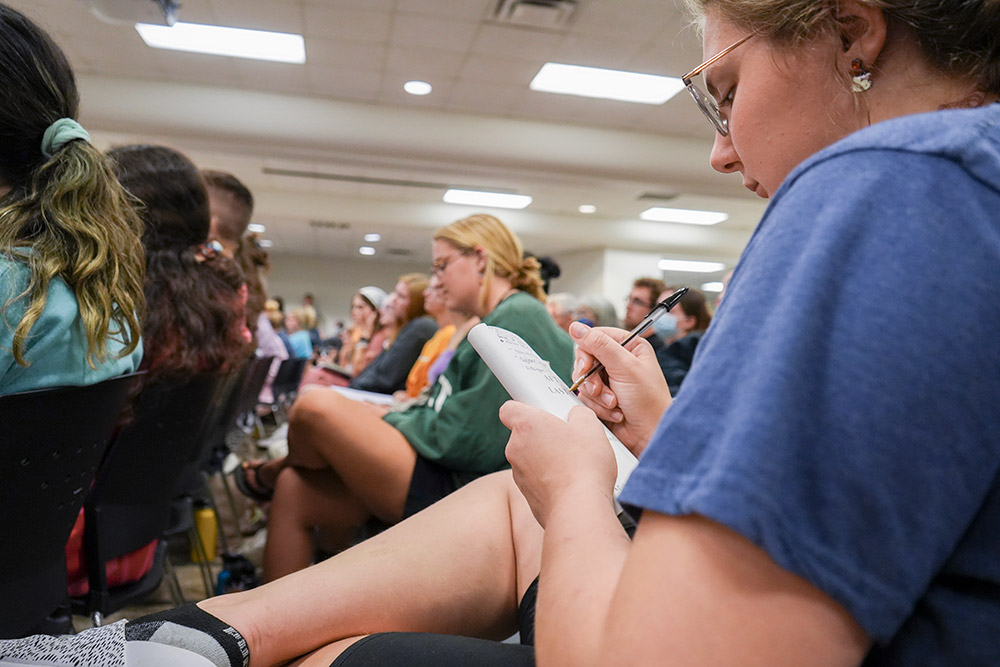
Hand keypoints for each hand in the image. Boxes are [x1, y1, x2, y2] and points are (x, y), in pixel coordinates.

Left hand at [501, 401, 616, 527]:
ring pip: (530, 458)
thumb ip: (579, 414)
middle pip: (524, 435)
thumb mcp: (590, 427)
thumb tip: (576, 417)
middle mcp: (516, 448)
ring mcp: (518, 474)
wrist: (579, 510)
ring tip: (573, 463)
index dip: (524, 409)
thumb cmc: (583, 465)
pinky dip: (549, 479)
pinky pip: (536, 480)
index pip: (509, 409)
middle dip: (543, 435)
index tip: (542, 412)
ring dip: (546, 458)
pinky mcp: (526, 495)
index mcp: (526, 425)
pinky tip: (570, 482)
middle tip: (568, 439)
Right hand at [569, 322, 670, 455]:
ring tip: (613, 404)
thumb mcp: (625, 368)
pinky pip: (585, 397)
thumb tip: (576, 327)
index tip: (586, 366)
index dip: (586, 352)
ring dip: (596, 396)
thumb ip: (600, 345)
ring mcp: (609, 380)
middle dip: (591, 378)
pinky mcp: (602, 398)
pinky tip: (614, 413)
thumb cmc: (648, 401)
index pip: (595, 337)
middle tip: (599, 390)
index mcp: (629, 346)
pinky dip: (597, 407)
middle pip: (585, 359)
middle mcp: (618, 361)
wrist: (650, 436)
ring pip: (583, 380)